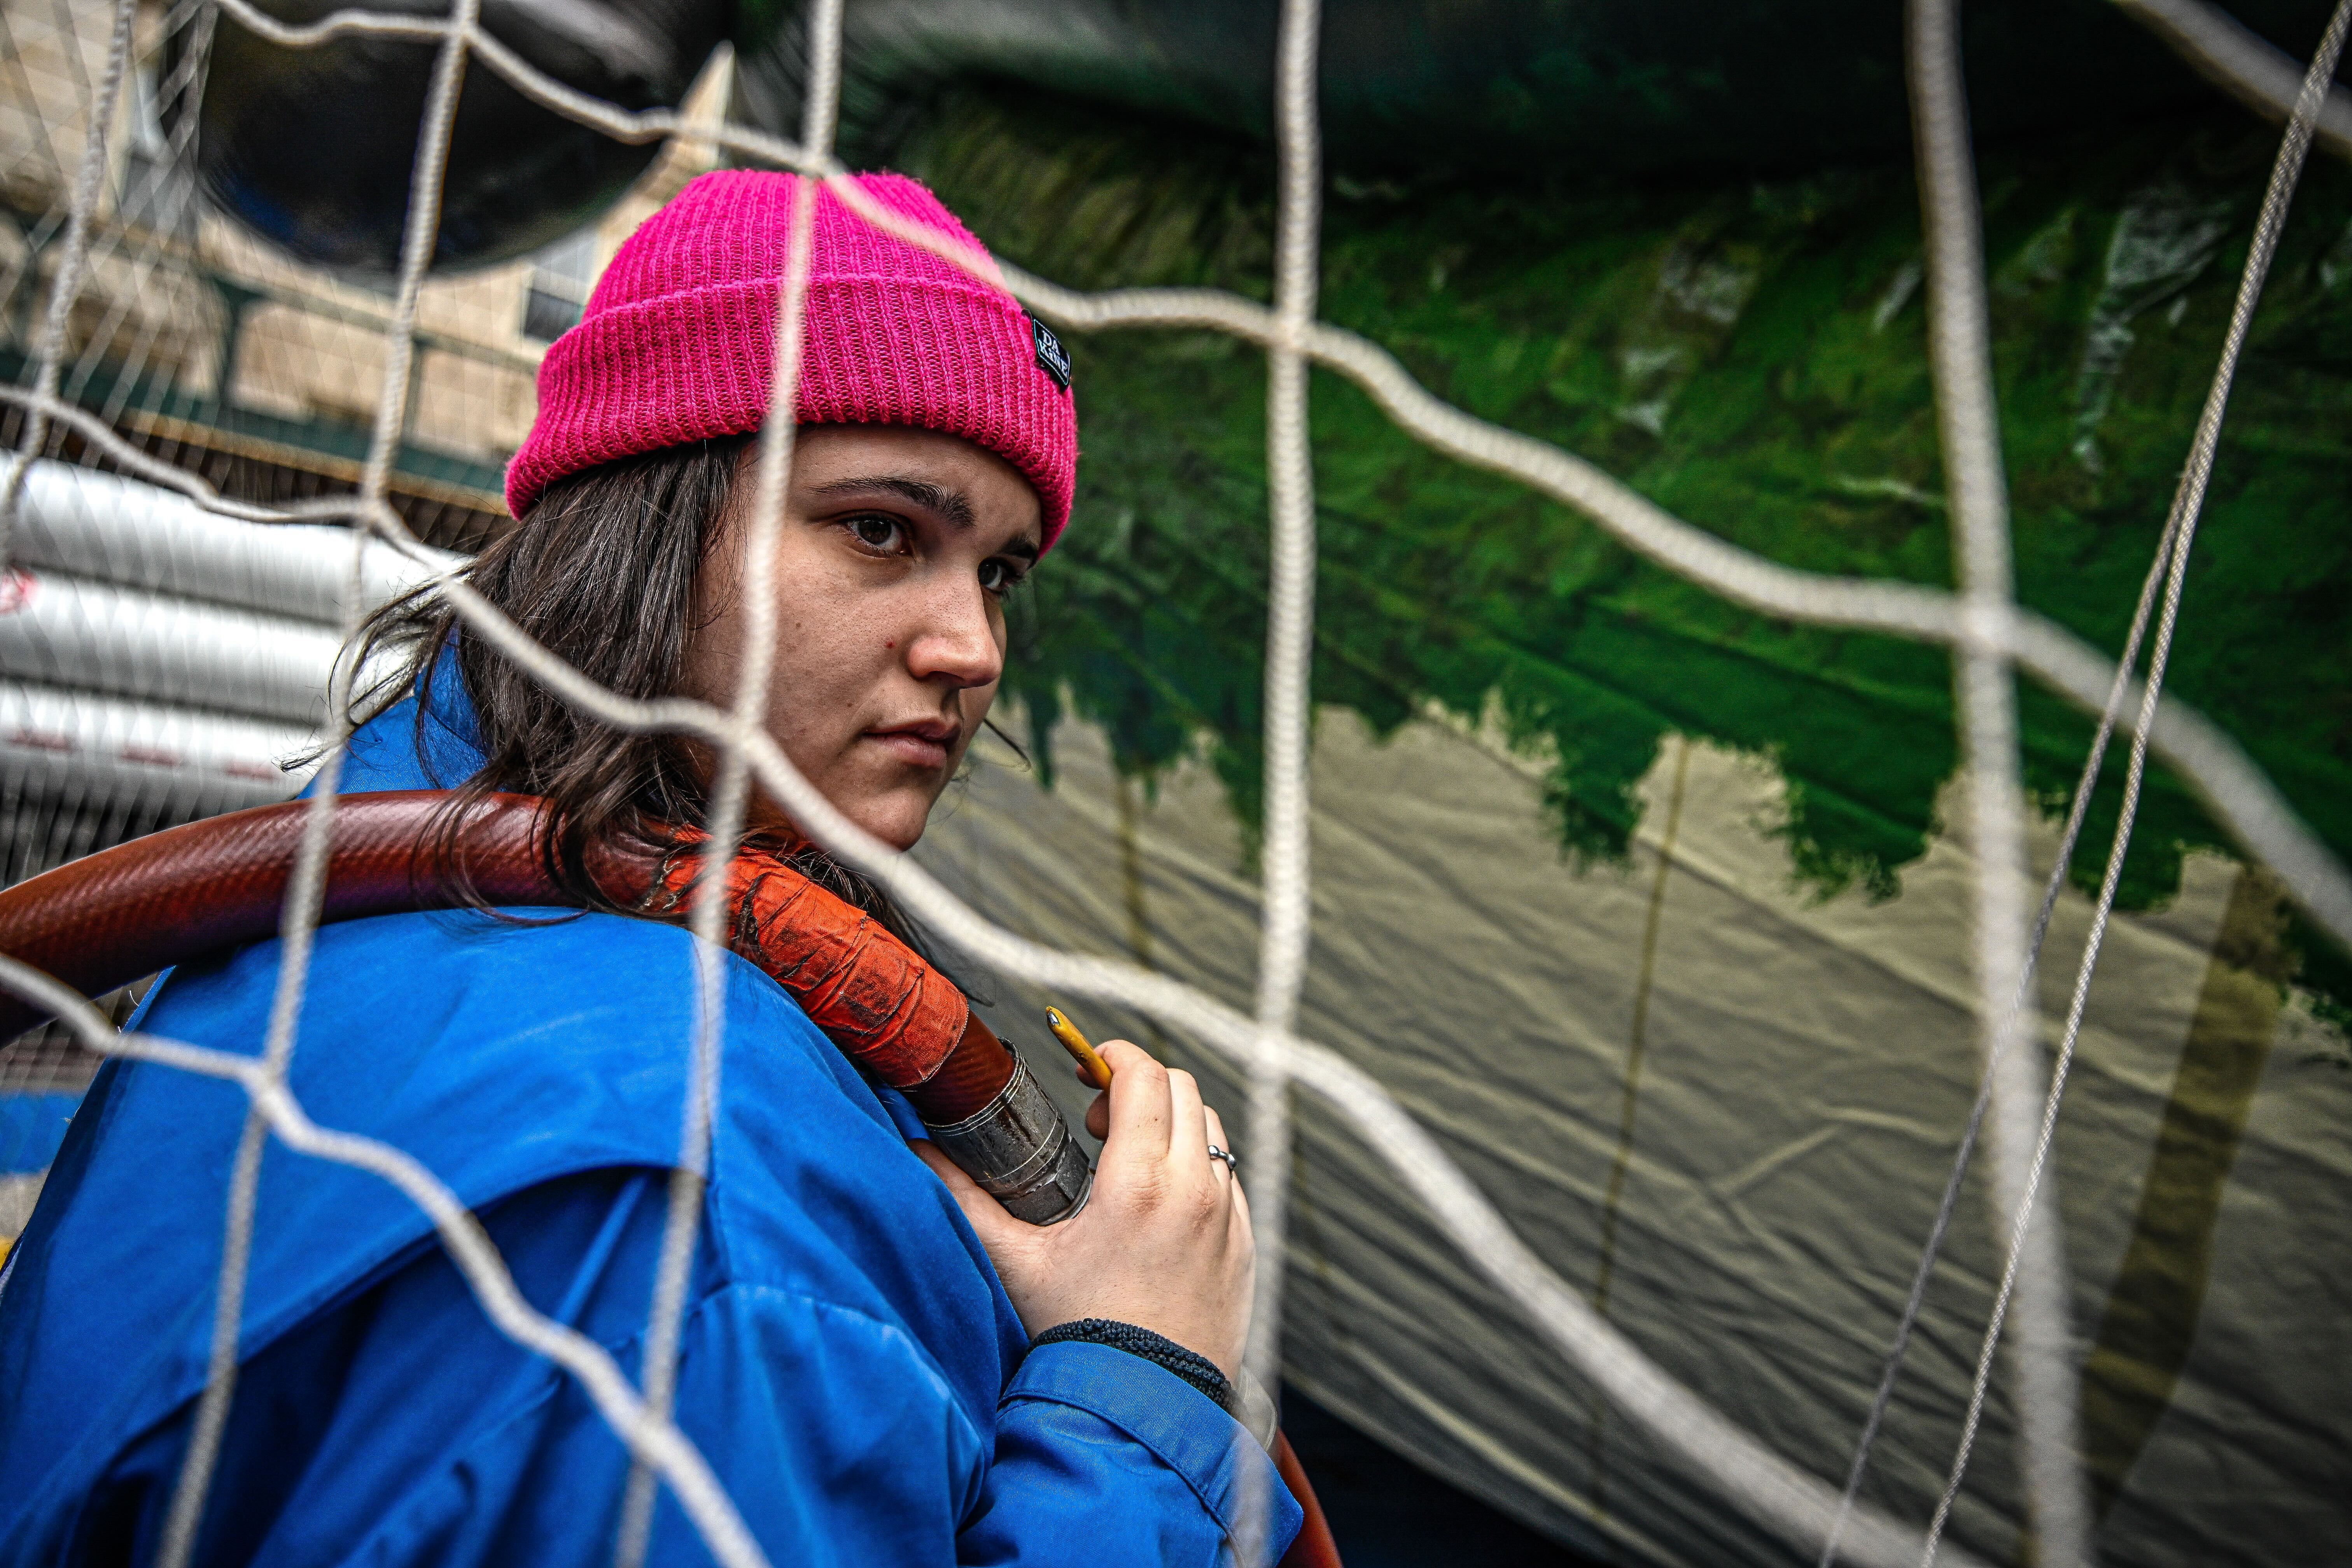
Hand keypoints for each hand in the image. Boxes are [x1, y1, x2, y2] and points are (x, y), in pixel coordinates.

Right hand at [913, 1040, 1252, 1380]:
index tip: (1089, 1067)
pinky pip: (1230, 1181)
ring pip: (1212, 1132)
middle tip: (1099, 1122)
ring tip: (1129, 1164)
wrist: (1142, 1411)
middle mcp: (1195, 1191)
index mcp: (1140, 1184)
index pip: (1144, 1076)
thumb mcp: (1015, 1264)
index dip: (1112, 1057)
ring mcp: (1229, 1219)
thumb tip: (919, 1152)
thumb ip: (966, 1199)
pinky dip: (1199, 1171)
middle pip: (1184, 1091)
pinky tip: (1162, 1205)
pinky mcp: (1245, 1247)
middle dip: (1140, 1087)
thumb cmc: (1080, 1341)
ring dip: (1174, 1127)